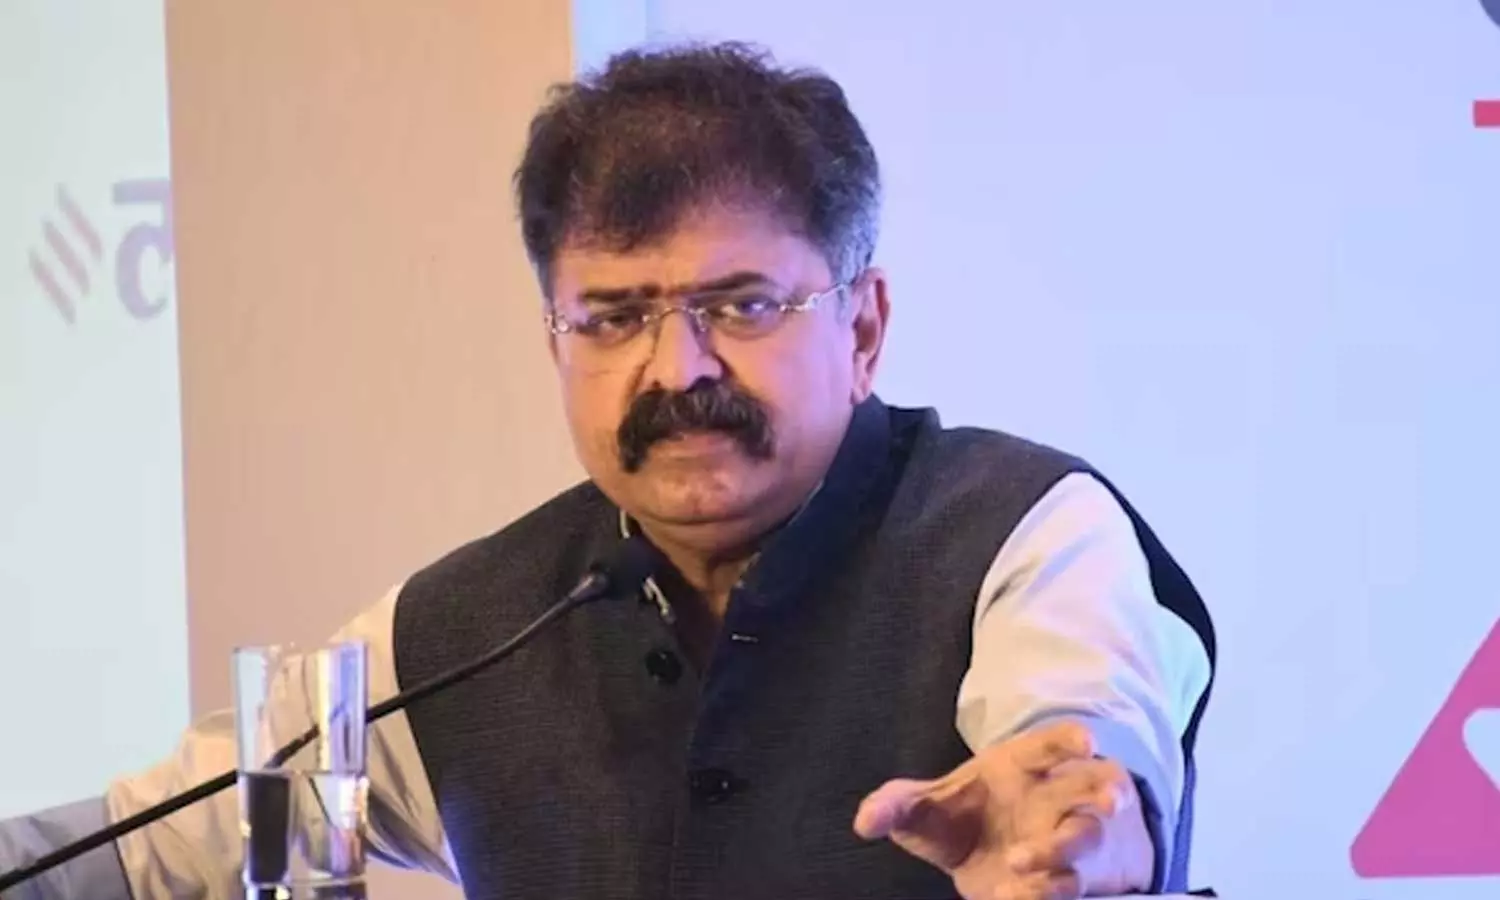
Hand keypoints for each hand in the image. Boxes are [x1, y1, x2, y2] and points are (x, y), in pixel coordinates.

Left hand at [852, 720, 1153, 898]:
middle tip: (1105, 802)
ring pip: (1085, 841)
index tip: (1085, 741)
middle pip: (1095, 787)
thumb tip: (863, 821)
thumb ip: (898, 806)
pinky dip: (1047, 893)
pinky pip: (1073, 888)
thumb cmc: (970, 817)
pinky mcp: (1075, 883)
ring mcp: (1076, 841)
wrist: (999, 862)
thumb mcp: (933, 807)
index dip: (1070, 741)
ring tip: (1021, 863)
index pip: (1054, 743)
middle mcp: (1061, 799)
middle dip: (1104, 793)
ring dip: (1062, 852)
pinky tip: (1016, 897)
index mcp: (1027, 765)